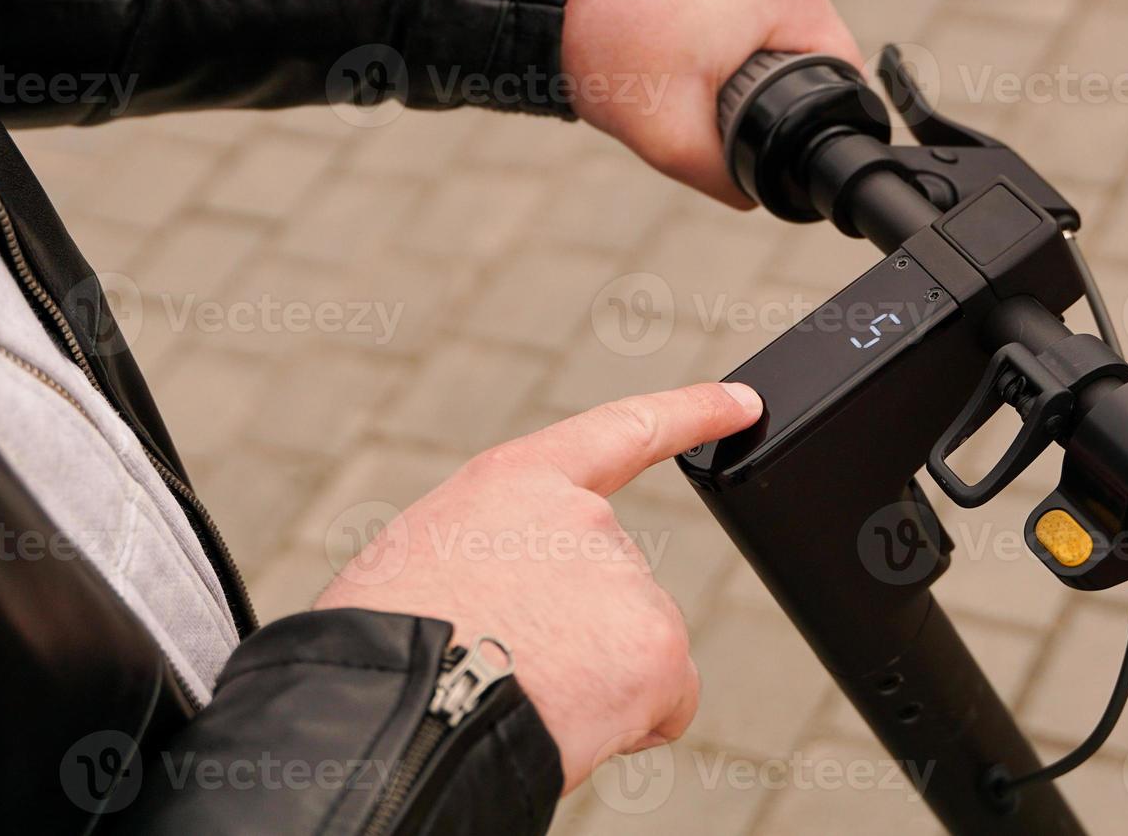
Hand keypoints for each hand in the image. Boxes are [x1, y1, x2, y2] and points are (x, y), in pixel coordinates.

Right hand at [314, 382, 763, 793]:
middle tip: (509, 665)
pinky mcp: (658, 645)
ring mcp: (624, 578)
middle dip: (578, 635)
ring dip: (591, 683)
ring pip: (631, 651)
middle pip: (613, 587)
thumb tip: (529, 616)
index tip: (741, 400)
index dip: (687, 413)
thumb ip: (499, 560)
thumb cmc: (386, 654)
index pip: (618, 434)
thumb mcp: (425, 568)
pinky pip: (662, 703)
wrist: (398, 713)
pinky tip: (568, 724)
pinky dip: (625, 726)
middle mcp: (581, 517)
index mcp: (513, 486)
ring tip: (519, 694)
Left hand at [562, 0, 863, 206]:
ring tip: (674, 45)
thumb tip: (757, 190)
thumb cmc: (601, 43)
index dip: (807, 112)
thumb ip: (727, 178)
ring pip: (768, 4)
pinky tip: (665, 12)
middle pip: (803, 35)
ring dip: (735, 34)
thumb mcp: (670, 137)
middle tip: (697, 82)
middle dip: (762, 71)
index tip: (758, 119)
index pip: (839, 69)